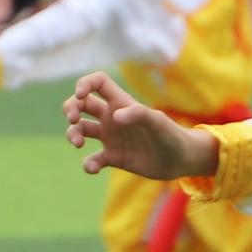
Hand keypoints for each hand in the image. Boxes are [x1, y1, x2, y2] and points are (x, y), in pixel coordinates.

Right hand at [66, 71, 218, 179]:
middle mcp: (112, 117)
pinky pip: (93, 159)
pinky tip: (92, 167)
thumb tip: (114, 117)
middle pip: (81, 104)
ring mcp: (111, 137)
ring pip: (81, 129)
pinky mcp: (113, 157)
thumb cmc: (171, 135)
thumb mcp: (157, 122)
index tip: (80, 95)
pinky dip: (88, 164)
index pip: (97, 83)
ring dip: (72, 133)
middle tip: (73, 119)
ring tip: (78, 143)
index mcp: (121, 103)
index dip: (84, 84)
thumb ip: (138, 115)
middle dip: (70, 108)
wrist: (181, 160)